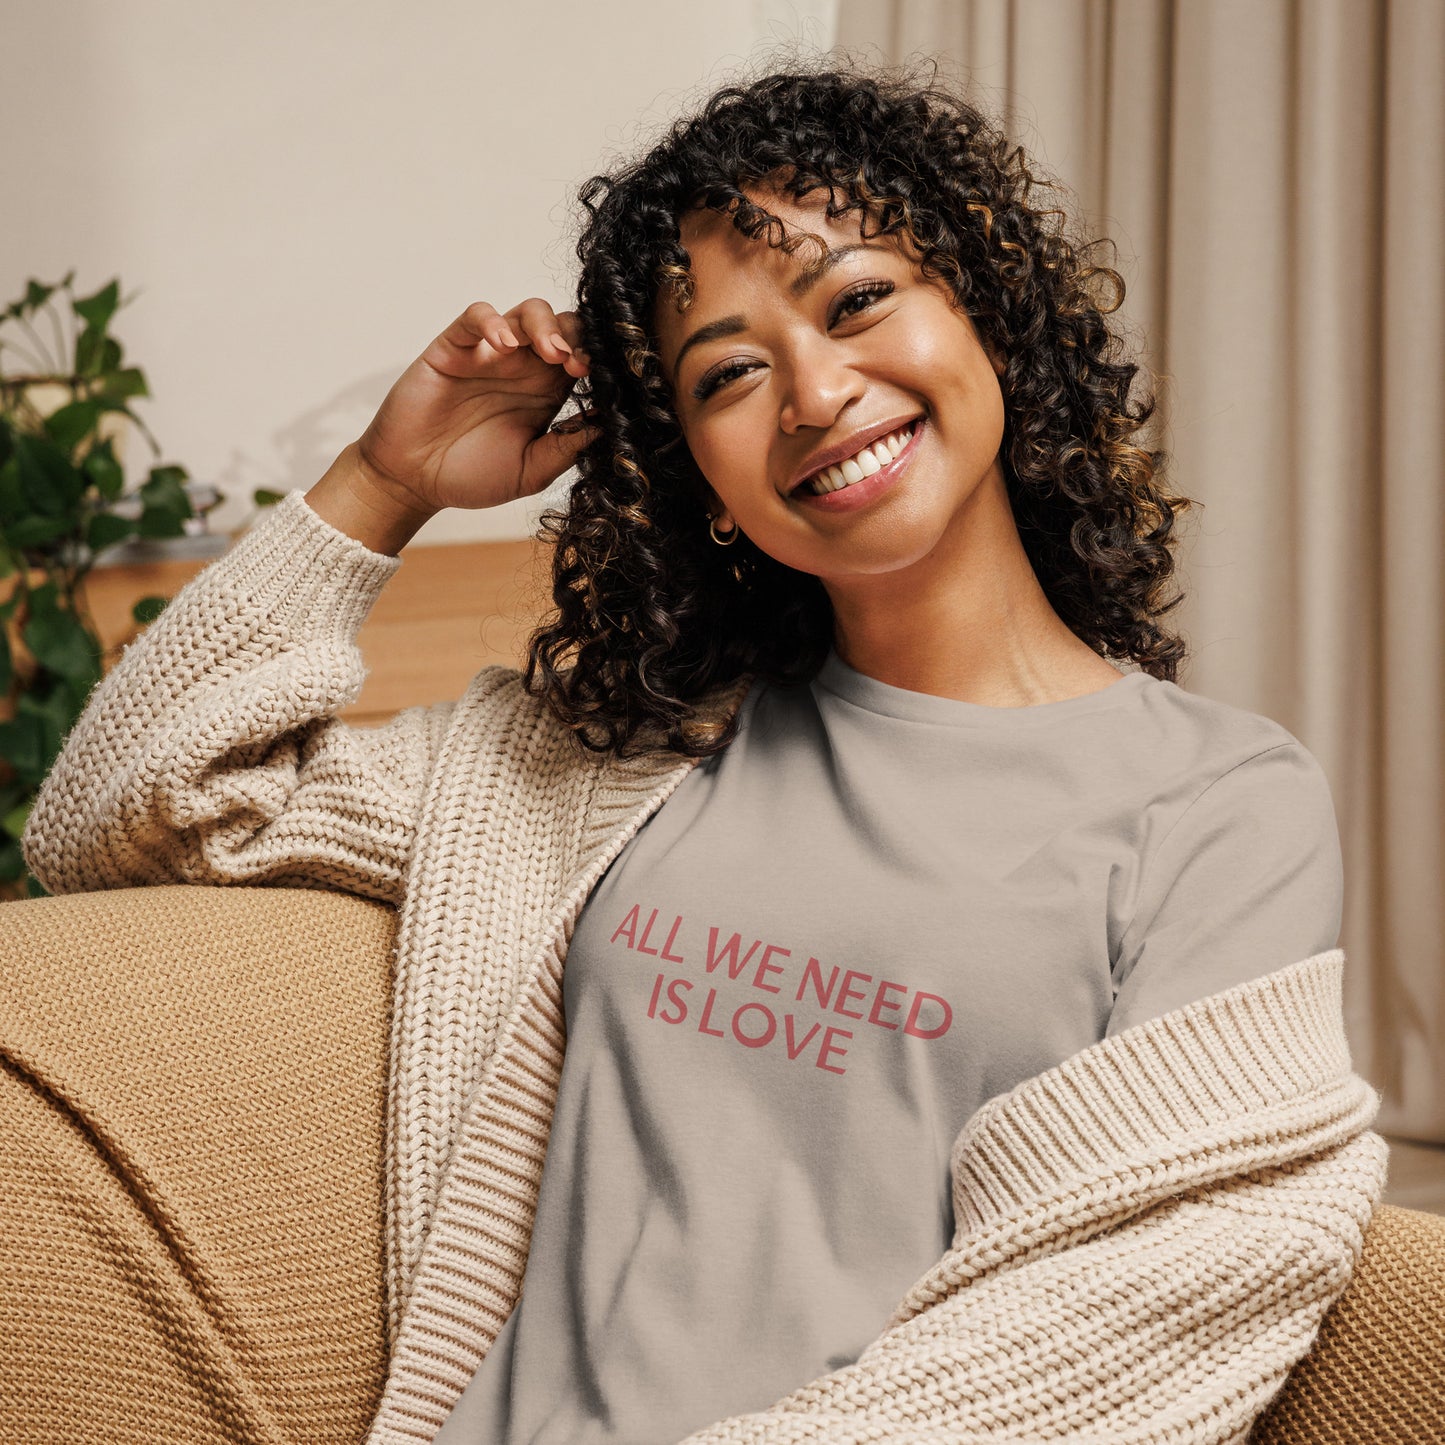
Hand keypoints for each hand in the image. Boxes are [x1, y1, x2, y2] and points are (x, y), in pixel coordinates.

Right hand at [354, 299, 597, 513]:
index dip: (596, 361)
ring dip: (546, 325)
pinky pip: (475, 316)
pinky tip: (503, 345)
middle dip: (578, 337)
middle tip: (578, 364)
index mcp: (547, 393)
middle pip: (563, 326)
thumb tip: (607, 426)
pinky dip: (492, 321)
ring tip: (551, 352)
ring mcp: (489, 354)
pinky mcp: (454, 347)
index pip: (583, 358)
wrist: (414, 481)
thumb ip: (566, 448)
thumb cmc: (471, 476)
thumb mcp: (530, 471)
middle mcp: (523, 368)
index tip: (603, 379)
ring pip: (527, 312)